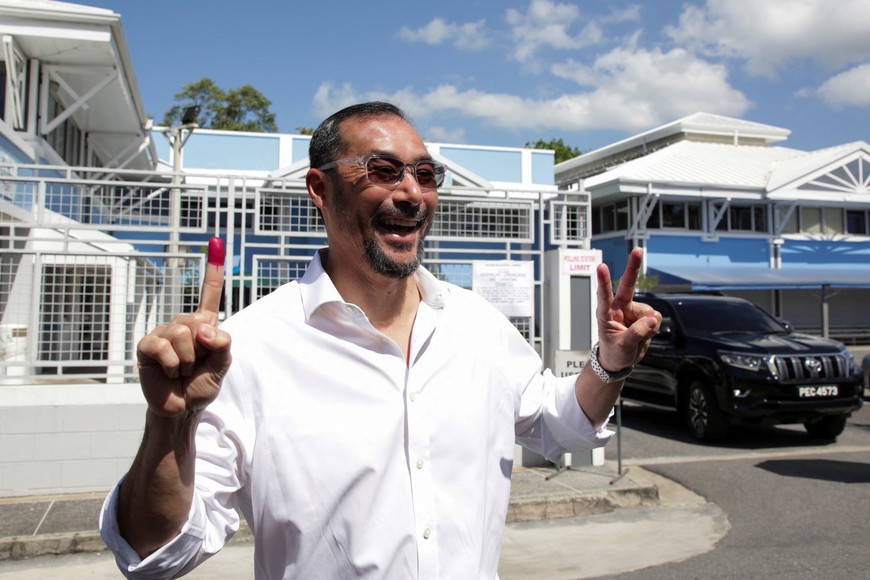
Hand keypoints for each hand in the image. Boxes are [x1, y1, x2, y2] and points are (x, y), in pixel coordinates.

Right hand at [136, 237, 231, 416]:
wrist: (181, 409)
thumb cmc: (201, 386)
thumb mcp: (222, 365)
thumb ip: (222, 344)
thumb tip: (203, 326)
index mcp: (204, 325)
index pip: (209, 294)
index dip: (213, 269)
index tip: (215, 241)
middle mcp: (183, 324)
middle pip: (198, 320)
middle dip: (202, 348)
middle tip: (195, 366)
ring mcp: (163, 332)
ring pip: (183, 334)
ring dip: (187, 360)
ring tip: (181, 371)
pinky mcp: (147, 345)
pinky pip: (163, 346)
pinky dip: (172, 364)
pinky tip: (168, 373)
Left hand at [595, 247, 660, 371]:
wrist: (620, 360)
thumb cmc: (614, 352)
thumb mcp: (623, 346)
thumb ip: (637, 332)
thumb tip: (653, 318)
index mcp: (606, 313)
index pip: (604, 296)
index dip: (604, 281)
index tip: (601, 266)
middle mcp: (619, 307)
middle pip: (628, 284)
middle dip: (633, 267)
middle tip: (638, 250)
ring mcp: (633, 310)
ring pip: (649, 311)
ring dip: (649, 325)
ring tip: (637, 337)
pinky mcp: (644, 316)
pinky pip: (656, 318)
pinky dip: (654, 328)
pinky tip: (645, 334)